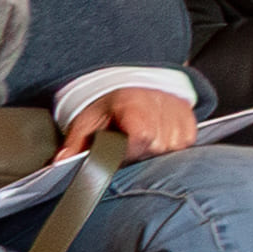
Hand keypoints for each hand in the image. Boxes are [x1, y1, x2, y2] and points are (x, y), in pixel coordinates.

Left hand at [66, 86, 199, 162]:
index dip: (130, 150)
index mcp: (133, 103)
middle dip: (141, 153)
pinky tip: (158, 139)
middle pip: (158, 146)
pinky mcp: (191, 117)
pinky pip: (187, 143)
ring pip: (174, 148)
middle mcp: (161, 103)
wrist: (130, 89)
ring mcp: (179, 110)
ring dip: (157, 151)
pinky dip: (172, 145)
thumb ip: (76, 143)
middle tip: (126, 145)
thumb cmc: (107, 108)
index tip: (119, 151)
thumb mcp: (86, 122)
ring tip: (142, 142)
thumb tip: (61, 162)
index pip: (142, 136)